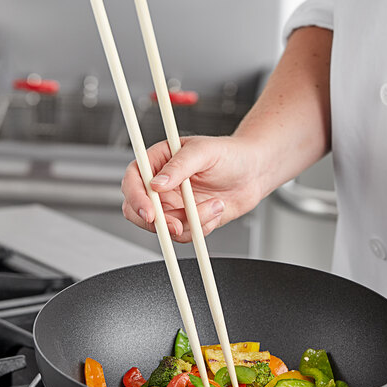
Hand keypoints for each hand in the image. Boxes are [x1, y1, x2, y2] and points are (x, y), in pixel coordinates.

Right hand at [121, 135, 262, 242]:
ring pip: (163, 227)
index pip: (133, 180)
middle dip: (158, 222)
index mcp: (157, 161)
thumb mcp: (204, 152)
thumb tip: (157, 183)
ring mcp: (172, 204)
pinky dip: (201, 228)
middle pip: (138, 210)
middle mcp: (160, 185)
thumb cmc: (230, 154)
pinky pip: (183, 235)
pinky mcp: (186, 220)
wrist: (254, 173)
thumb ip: (179, 166)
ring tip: (215, 204)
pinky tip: (216, 210)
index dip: (136, 198)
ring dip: (190, 222)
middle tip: (177, 225)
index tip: (150, 212)